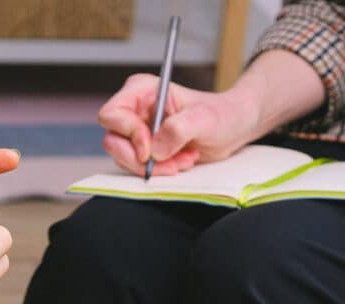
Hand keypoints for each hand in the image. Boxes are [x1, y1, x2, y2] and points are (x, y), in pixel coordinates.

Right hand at [97, 73, 258, 176]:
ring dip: (154, 167)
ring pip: (123, 158)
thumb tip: (155, 149)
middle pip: (113, 141)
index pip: (112, 115)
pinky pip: (137, 167)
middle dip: (141, 159)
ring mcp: (137, 131)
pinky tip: (180, 162)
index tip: (151, 148)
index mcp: (141, 91)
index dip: (128, 135)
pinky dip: (158, 171)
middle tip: (170, 162)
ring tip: (182, 159)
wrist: (232, 128)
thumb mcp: (204, 119)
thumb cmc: (221, 115)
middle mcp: (134, 110)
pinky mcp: (143, 149)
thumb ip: (178, 129)